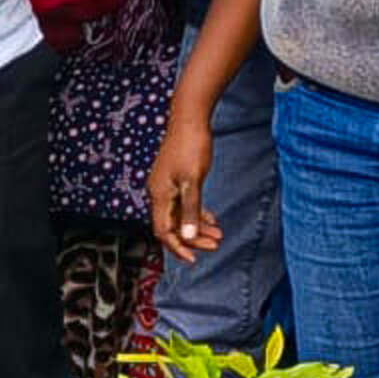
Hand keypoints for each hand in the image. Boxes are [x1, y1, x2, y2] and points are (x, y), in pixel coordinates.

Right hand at [148, 104, 221, 261]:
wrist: (189, 119)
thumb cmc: (191, 146)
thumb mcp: (193, 181)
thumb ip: (191, 210)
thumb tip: (189, 236)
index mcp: (159, 195)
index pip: (163, 231)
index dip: (178, 247)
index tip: (194, 259)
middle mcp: (159, 193)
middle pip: (172, 226)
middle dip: (193, 239)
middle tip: (215, 245)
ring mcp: (167, 186)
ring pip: (180, 215)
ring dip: (198, 227)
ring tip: (218, 235)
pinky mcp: (176, 179)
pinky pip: (184, 204)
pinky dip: (197, 214)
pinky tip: (211, 220)